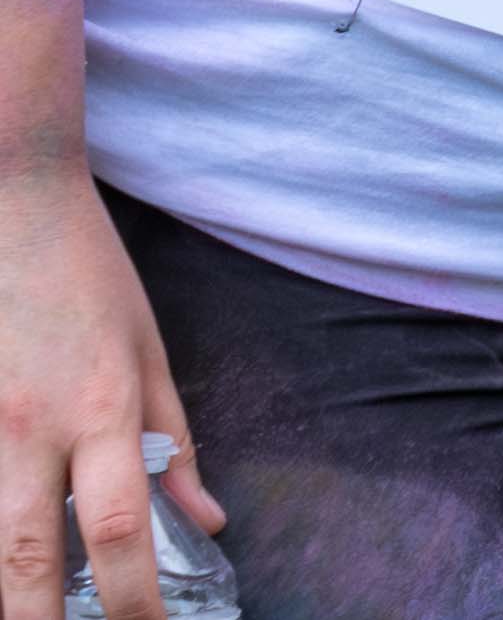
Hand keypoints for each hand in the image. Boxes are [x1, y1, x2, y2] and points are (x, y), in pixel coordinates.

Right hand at [0, 165, 211, 619]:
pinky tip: (0, 559)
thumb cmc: (87, 274)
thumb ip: (174, 442)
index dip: (133, 600)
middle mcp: (27, 428)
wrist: (9, 200)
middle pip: (24, 560)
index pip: (118, 530)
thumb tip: (207, 523)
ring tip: (34, 612)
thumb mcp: (150, 348)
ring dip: (4, 588)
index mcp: (100, 408)